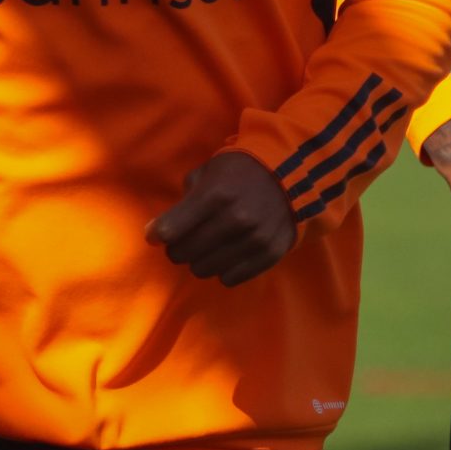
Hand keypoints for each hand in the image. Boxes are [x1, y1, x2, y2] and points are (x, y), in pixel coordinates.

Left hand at [148, 152, 296, 286]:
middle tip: (185, 239)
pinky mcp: (269, 254)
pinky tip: (228, 253)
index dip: (157, 234)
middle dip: (177, 248)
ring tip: (209, 246)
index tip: (157, 233)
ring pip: (203, 269)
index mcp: (216, 195)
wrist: (292, 174)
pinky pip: (229, 278)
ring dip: (200, 260)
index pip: (169, 231)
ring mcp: (254, 240)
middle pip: (182, 254)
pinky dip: (224, 268)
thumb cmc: (241, 171)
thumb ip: (185, 199)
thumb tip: (160, 231)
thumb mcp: (209, 172)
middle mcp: (236, 220)